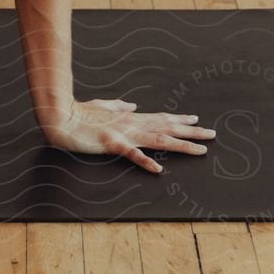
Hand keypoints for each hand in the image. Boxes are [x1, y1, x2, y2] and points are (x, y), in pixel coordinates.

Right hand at [41, 99, 215, 171]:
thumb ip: (119, 105)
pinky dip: (145, 161)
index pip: (160, 118)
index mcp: (130, 117)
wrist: (61, 118)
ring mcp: (123, 133)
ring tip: (200, 150)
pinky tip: (159, 169)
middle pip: (167, 128)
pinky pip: (131, 154)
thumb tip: (132, 104)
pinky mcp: (112, 143)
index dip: (179, 119)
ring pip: (158, 140)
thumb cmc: (80, 113)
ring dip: (180, 146)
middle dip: (191, 132)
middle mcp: (132, 124)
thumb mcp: (102, 106)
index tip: (196, 119)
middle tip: (212, 134)